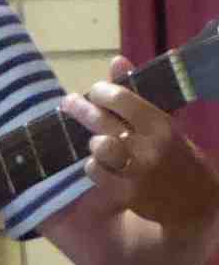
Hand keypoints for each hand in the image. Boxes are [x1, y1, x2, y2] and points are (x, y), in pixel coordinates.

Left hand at [61, 56, 218, 232]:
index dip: (102, 92)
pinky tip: (101, 164)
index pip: (121, 98)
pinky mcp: (125, 193)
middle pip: (101, 121)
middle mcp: (149, 146)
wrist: (195, 204)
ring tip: (97, 141)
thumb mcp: (165, 124)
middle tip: (69, 102)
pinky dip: (94, 166)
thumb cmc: (177, 157)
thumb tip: (115, 61)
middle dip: (81, 109)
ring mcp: (136, 171)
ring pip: (96, 146)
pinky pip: (94, 171)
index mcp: (161, 125)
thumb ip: (136, 95)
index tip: (95, 91)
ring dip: (93, 142)